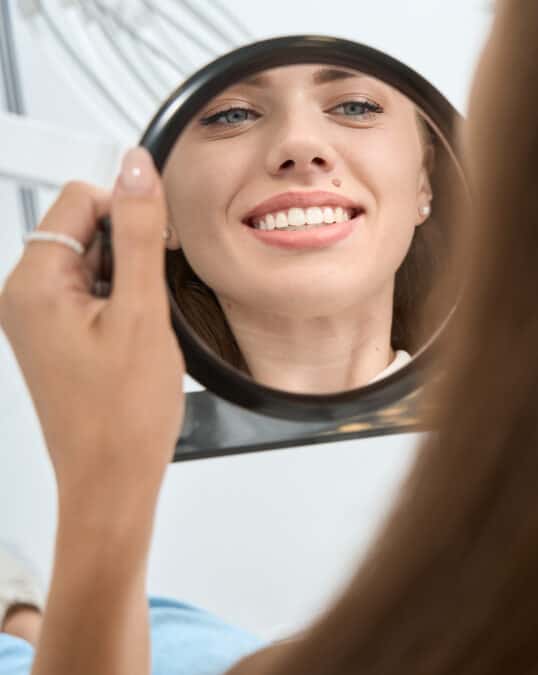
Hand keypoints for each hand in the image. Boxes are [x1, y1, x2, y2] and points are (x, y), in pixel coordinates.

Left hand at [0, 148, 182, 508]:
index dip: (128, 215)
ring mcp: (37, 318)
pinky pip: (93, 294)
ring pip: (94, 262)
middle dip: (129, 251)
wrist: (112, 479)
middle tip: (149, 302)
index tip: (156, 251)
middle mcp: (23, 297)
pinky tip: (136, 340)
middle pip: (85, 229)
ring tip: (142, 329)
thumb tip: (136, 166)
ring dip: (129, 281)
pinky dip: (123, 305)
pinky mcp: (55, 337)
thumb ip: (140, 232)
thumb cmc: (122, 414)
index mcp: (32, 284)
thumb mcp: (143, 313)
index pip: (79, 200)